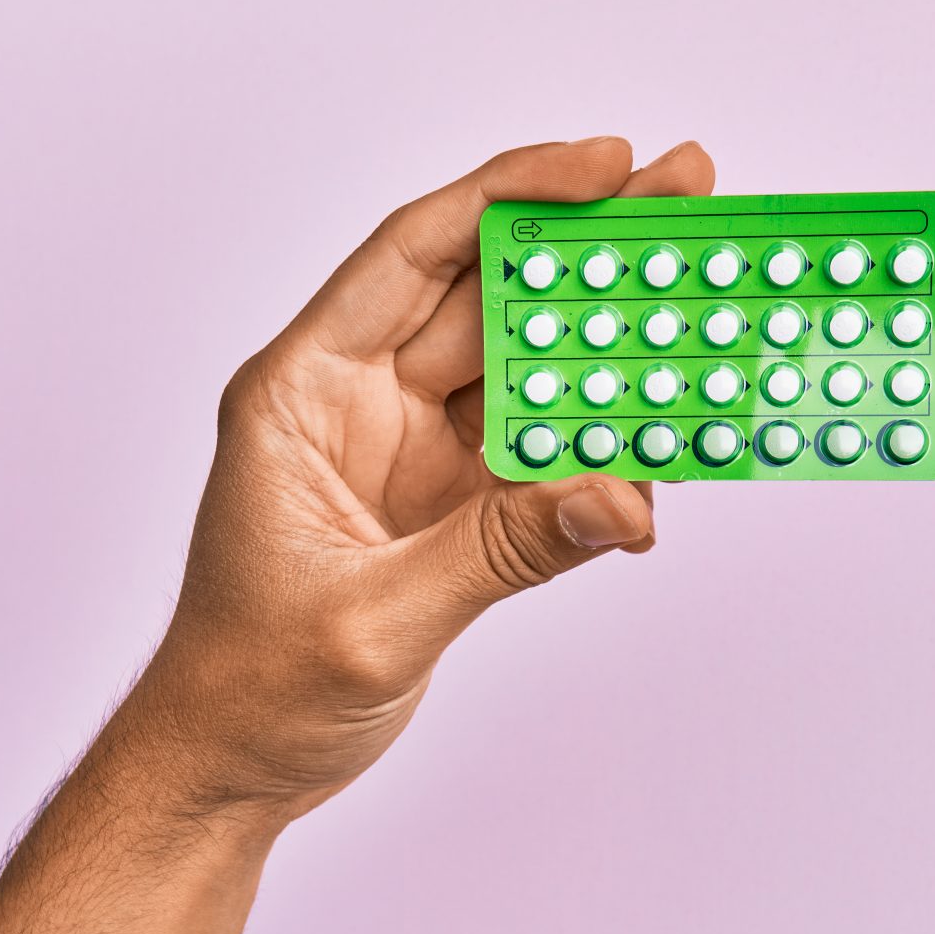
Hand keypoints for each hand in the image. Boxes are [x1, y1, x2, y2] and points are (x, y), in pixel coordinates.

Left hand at [126, 136, 716, 820]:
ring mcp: (411, 455)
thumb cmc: (249, 689)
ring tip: (705, 300)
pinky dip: (607, 448)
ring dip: (614, 344)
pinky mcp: (453, 511)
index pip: (414, 256)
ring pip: (529, 370)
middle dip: (591, 248)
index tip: (607, 162)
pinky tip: (673, 435)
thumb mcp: (374, 621)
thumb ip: (501, 553)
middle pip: (489, 296)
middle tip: (690, 195)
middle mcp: (359, 404)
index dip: (512, 196)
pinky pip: (546, 457)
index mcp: (302, 392)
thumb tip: (619, 499)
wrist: (228, 770)